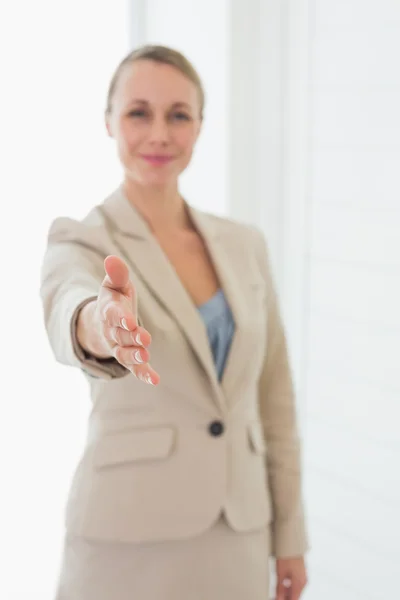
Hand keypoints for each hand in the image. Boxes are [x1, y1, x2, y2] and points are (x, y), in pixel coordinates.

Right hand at [79, 255, 159, 384]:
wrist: (103, 323)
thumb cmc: (114, 300)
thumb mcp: (114, 285)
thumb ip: (116, 274)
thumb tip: (112, 259)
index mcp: (108, 311)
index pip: (112, 314)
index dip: (120, 317)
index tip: (129, 320)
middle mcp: (111, 331)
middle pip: (120, 336)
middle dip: (131, 337)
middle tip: (144, 338)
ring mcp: (119, 346)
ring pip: (124, 354)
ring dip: (135, 356)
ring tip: (145, 356)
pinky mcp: (129, 357)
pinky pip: (134, 369)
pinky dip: (144, 375)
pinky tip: (155, 380)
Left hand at [275, 556, 307, 599]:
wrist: (292, 541)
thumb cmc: (287, 555)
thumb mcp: (280, 574)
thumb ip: (279, 589)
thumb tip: (278, 598)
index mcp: (299, 584)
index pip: (293, 599)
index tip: (277, 599)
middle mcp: (303, 581)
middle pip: (295, 595)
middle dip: (285, 597)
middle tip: (276, 596)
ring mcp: (303, 575)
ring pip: (296, 589)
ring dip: (287, 592)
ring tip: (277, 591)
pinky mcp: (301, 571)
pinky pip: (296, 582)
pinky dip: (290, 586)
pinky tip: (283, 583)